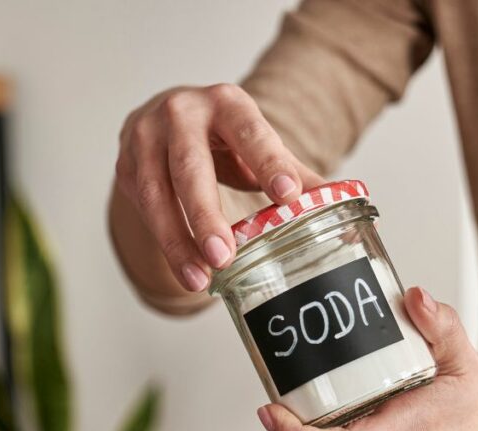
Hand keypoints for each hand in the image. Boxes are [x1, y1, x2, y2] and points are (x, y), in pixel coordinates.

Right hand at [115, 84, 323, 292]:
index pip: (250, 133)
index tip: (288, 196)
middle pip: (190, 166)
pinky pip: (143, 209)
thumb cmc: (228, 138)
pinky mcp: (126, 165)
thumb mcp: (262, 146)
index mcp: (227, 103)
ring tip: (200, 279)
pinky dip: (164, 242)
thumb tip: (352, 211)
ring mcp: (144, 137)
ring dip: (177, 241)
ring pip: (157, 194)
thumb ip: (298, 177)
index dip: (269, 163)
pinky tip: (183, 270)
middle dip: (205, 214)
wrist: (173, 119)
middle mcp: (180, 112)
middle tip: (223, 257)